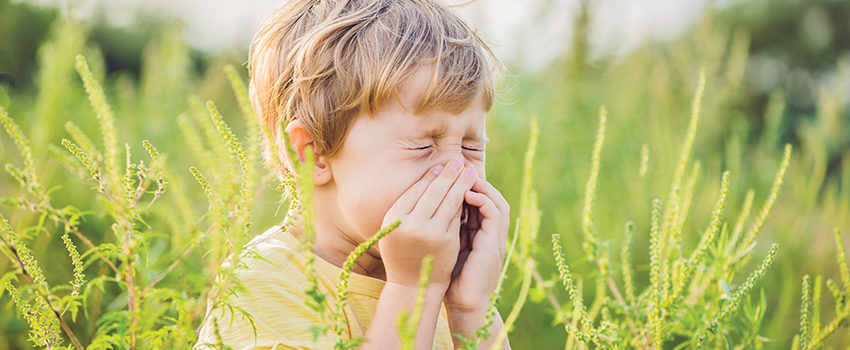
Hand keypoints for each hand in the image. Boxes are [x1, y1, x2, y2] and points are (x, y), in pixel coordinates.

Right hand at [379, 160, 478, 289]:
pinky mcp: (447, 241)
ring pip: (449, 201)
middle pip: (433, 191)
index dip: (430, 176)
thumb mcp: (395, 229)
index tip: (440, 166)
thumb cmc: (402, 253)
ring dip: (461, 183)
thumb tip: (429, 178)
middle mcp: (410, 223)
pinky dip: (464, 202)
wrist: (412, 285)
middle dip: (448, 174)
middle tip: (458, 162)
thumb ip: (407, 208)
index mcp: (393, 217)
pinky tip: (470, 192)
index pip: (416, 190)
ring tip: (469, 172)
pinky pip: (457, 216)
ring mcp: (430, 232)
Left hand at [444, 177, 509, 311]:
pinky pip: (494, 214)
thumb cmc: (451, 279)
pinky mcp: (494, 244)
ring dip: (482, 186)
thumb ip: (445, 230)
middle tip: (458, 167)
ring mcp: (495, 239)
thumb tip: (427, 210)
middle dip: (476, 181)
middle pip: (491, 197)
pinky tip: (466, 194)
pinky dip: (482, 200)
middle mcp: (491, 234)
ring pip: (497, 202)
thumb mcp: (447, 248)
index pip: (480, 201)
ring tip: (463, 176)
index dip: (467, 186)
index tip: (450, 174)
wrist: (464, 304)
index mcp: (481, 234)